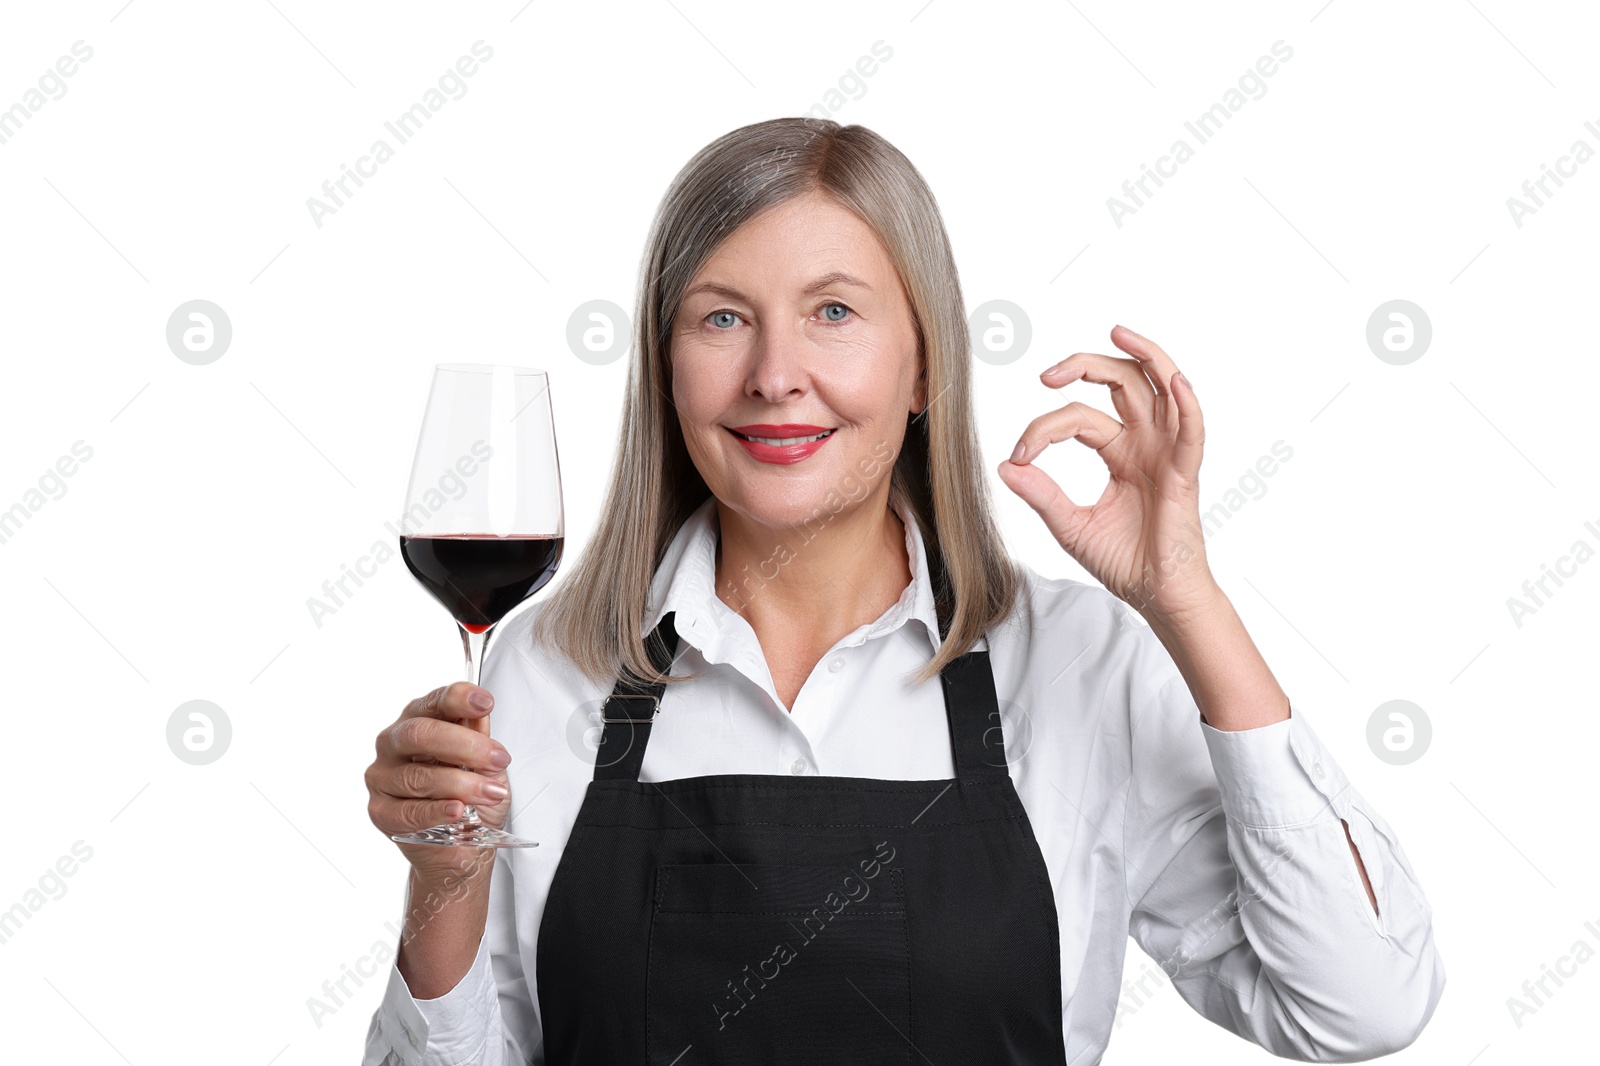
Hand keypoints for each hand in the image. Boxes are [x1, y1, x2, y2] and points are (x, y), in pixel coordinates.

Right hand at [366, 681, 513, 880]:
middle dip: (465, 745)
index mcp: (419, 721)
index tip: (484, 702)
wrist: (462, 847)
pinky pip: (409, 811)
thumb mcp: (486, 765)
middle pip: (420, 733)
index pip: (434, 701)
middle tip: (497, 758)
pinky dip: (438, 810)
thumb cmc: (472, 800)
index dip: (459, 698)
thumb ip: (480, 738)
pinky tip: (458, 810)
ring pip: (418, 776)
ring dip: (461, 784)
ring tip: (490, 792)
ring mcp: (382, 778)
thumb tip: (480, 713)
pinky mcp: (380, 812)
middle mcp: (394, 744)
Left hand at [996, 324, 1220, 622]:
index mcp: (1120, 452)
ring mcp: (1167, 453)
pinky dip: (1186, 403)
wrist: (1156, 597)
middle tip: (1049, 374)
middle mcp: (1145, 444)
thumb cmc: (1123, 562)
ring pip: (1161, 388)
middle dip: (1086, 365)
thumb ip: (1041, 494)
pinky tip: (1172, 382)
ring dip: (1145, 355)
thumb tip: (1005, 466)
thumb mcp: (1069, 524)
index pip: (1078, 418)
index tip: (1019, 456)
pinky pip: (1191, 430)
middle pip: (1122, 383)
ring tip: (1118, 331)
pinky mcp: (1185, 473)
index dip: (1044, 430)